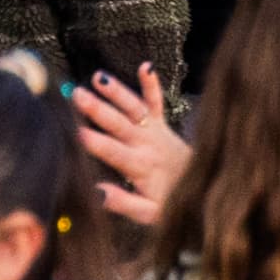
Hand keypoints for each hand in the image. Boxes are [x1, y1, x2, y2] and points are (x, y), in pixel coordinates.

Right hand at [71, 70, 188, 227]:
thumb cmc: (172, 203)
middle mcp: (148, 145)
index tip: (73, 131)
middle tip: (76, 95)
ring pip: (135, 109)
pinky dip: (152, 84)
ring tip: (98, 77)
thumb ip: (122, 202)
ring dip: (117, 93)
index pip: (113, 152)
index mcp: (141, 167)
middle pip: (120, 125)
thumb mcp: (148, 213)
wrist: (206, 188)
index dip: (94, 142)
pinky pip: (158, 102)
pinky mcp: (164, 125)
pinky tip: (146, 66)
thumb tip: (96, 192)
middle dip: (97, 110)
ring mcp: (157, 132)